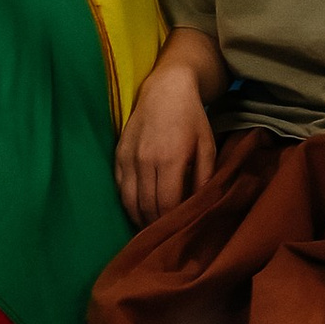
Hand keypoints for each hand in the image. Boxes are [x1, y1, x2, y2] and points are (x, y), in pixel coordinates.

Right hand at [115, 61, 216, 225]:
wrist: (165, 88)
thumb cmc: (192, 118)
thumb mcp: (207, 145)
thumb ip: (205, 177)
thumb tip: (200, 205)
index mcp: (171, 159)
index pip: (167, 204)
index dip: (172, 221)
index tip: (179, 230)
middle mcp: (145, 160)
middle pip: (147, 206)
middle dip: (156, 225)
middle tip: (166, 234)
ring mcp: (128, 157)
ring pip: (129, 201)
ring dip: (140, 218)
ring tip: (152, 227)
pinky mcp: (118, 154)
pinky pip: (119, 188)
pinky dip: (128, 203)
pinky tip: (139, 210)